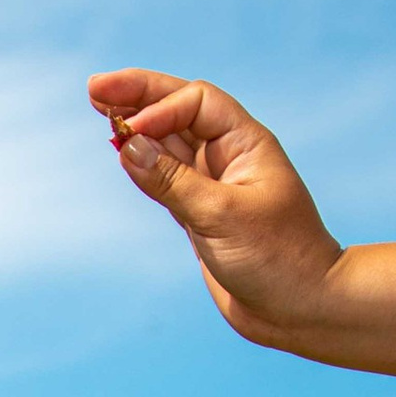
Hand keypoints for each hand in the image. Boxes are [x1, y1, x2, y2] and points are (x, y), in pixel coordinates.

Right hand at [86, 68, 346, 347]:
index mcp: (246, 144)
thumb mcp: (220, 216)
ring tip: (101, 108)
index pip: (196, 103)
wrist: (300, 309)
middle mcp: (229, 156)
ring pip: (168, 142)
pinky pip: (164, 176)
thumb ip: (171, 181)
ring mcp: (213, 184)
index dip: (160, 108)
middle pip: (178, 111)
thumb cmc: (277, 259)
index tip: (129, 131)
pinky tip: (122, 150)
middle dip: (139, 96)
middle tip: (95, 87)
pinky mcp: (200, 213)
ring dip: (136, 126)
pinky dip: (142, 163)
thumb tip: (127, 146)